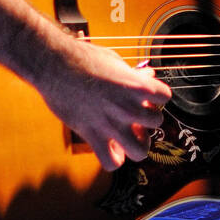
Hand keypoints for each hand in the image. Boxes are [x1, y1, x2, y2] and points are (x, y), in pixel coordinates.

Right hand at [33, 33, 171, 170]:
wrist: (54, 64)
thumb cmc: (83, 57)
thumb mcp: (114, 60)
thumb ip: (133, 74)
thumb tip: (148, 74)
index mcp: (137, 86)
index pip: (165, 96)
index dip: (156, 95)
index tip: (144, 94)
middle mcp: (128, 108)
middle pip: (156, 122)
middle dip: (146, 118)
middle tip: (132, 113)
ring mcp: (111, 124)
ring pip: (141, 151)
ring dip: (137, 144)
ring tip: (127, 134)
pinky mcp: (92, 136)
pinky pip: (112, 162)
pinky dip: (113, 159)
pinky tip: (109, 147)